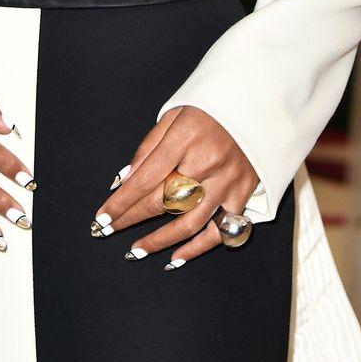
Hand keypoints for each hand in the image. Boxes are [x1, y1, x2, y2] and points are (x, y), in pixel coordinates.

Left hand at [90, 105, 258, 269]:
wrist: (258, 103)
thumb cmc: (210, 108)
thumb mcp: (174, 114)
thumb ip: (149, 147)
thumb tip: (125, 180)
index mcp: (186, 136)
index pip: (146, 177)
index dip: (122, 200)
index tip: (103, 216)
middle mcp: (207, 161)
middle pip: (163, 200)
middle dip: (131, 218)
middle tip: (109, 231)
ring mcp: (227, 181)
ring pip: (188, 222)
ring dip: (159, 240)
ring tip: (136, 250)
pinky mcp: (243, 194)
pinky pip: (218, 230)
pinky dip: (197, 248)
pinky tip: (175, 258)